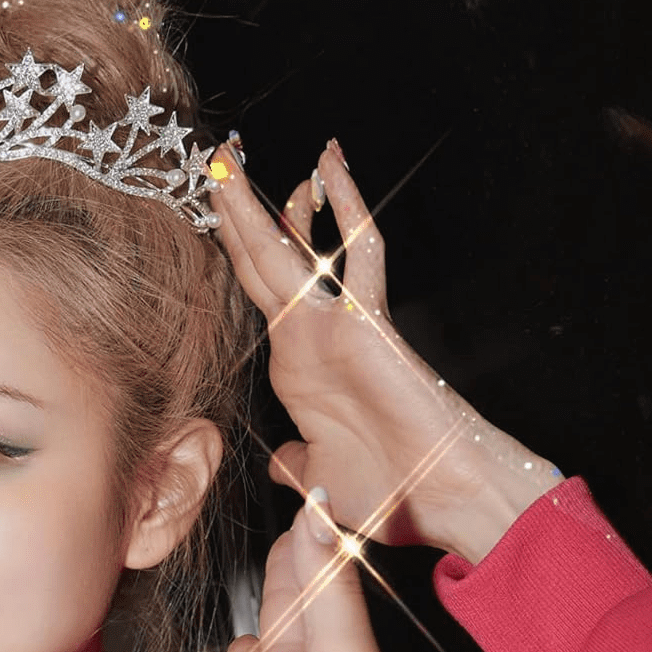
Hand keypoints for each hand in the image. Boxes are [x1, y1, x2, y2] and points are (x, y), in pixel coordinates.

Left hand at [213, 141, 558, 562]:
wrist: (439, 497)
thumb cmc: (390, 489)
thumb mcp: (316, 476)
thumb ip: (295, 462)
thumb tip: (280, 462)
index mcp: (295, 365)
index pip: (254, 294)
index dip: (232, 252)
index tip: (211, 211)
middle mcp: (309, 337)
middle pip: (260, 260)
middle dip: (233, 212)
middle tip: (213, 161)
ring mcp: (336, 325)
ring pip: (292, 249)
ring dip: (264, 201)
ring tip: (240, 153)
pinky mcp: (370, 324)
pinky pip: (360, 254)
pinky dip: (347, 207)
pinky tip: (331, 166)